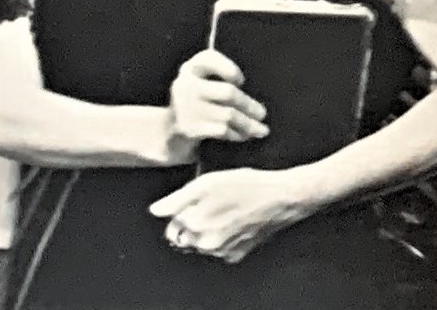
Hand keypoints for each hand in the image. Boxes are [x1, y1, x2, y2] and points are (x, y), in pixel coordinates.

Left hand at [149, 168, 308, 262]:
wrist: (280, 198)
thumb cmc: (246, 185)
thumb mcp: (207, 182)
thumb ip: (177, 199)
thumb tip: (155, 210)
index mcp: (195, 225)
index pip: (171, 227)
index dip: (179, 212)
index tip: (191, 201)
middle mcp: (206, 244)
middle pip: (185, 238)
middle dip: (190, 223)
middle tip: (208, 203)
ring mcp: (222, 251)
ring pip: (201, 243)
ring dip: (206, 229)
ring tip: (223, 208)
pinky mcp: (237, 253)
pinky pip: (219, 246)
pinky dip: (221, 235)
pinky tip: (233, 218)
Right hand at [168, 49, 268, 144]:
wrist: (167, 136)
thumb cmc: (195, 107)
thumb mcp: (202, 87)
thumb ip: (220, 82)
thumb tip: (254, 98)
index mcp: (190, 69)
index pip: (209, 58)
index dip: (228, 68)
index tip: (241, 81)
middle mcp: (185, 85)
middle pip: (227, 92)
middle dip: (249, 105)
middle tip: (262, 113)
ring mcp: (185, 108)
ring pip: (228, 114)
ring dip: (248, 124)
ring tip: (261, 129)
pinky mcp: (188, 128)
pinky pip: (221, 130)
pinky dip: (236, 133)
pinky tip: (244, 136)